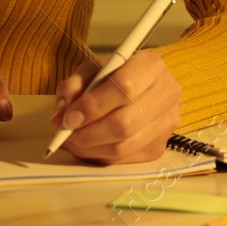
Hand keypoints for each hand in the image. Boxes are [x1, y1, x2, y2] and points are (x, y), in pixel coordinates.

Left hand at [50, 50, 180, 163]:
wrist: (140, 84)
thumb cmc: (113, 74)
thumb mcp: (90, 70)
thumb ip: (72, 87)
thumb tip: (60, 116)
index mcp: (151, 66)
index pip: (124, 89)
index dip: (93, 106)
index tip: (69, 118)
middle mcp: (166, 95)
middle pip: (125, 124)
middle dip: (88, 133)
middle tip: (65, 134)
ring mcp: (167, 124)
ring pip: (124, 146)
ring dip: (90, 148)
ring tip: (70, 141)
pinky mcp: (160, 146)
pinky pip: (125, 159)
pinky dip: (100, 156)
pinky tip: (86, 147)